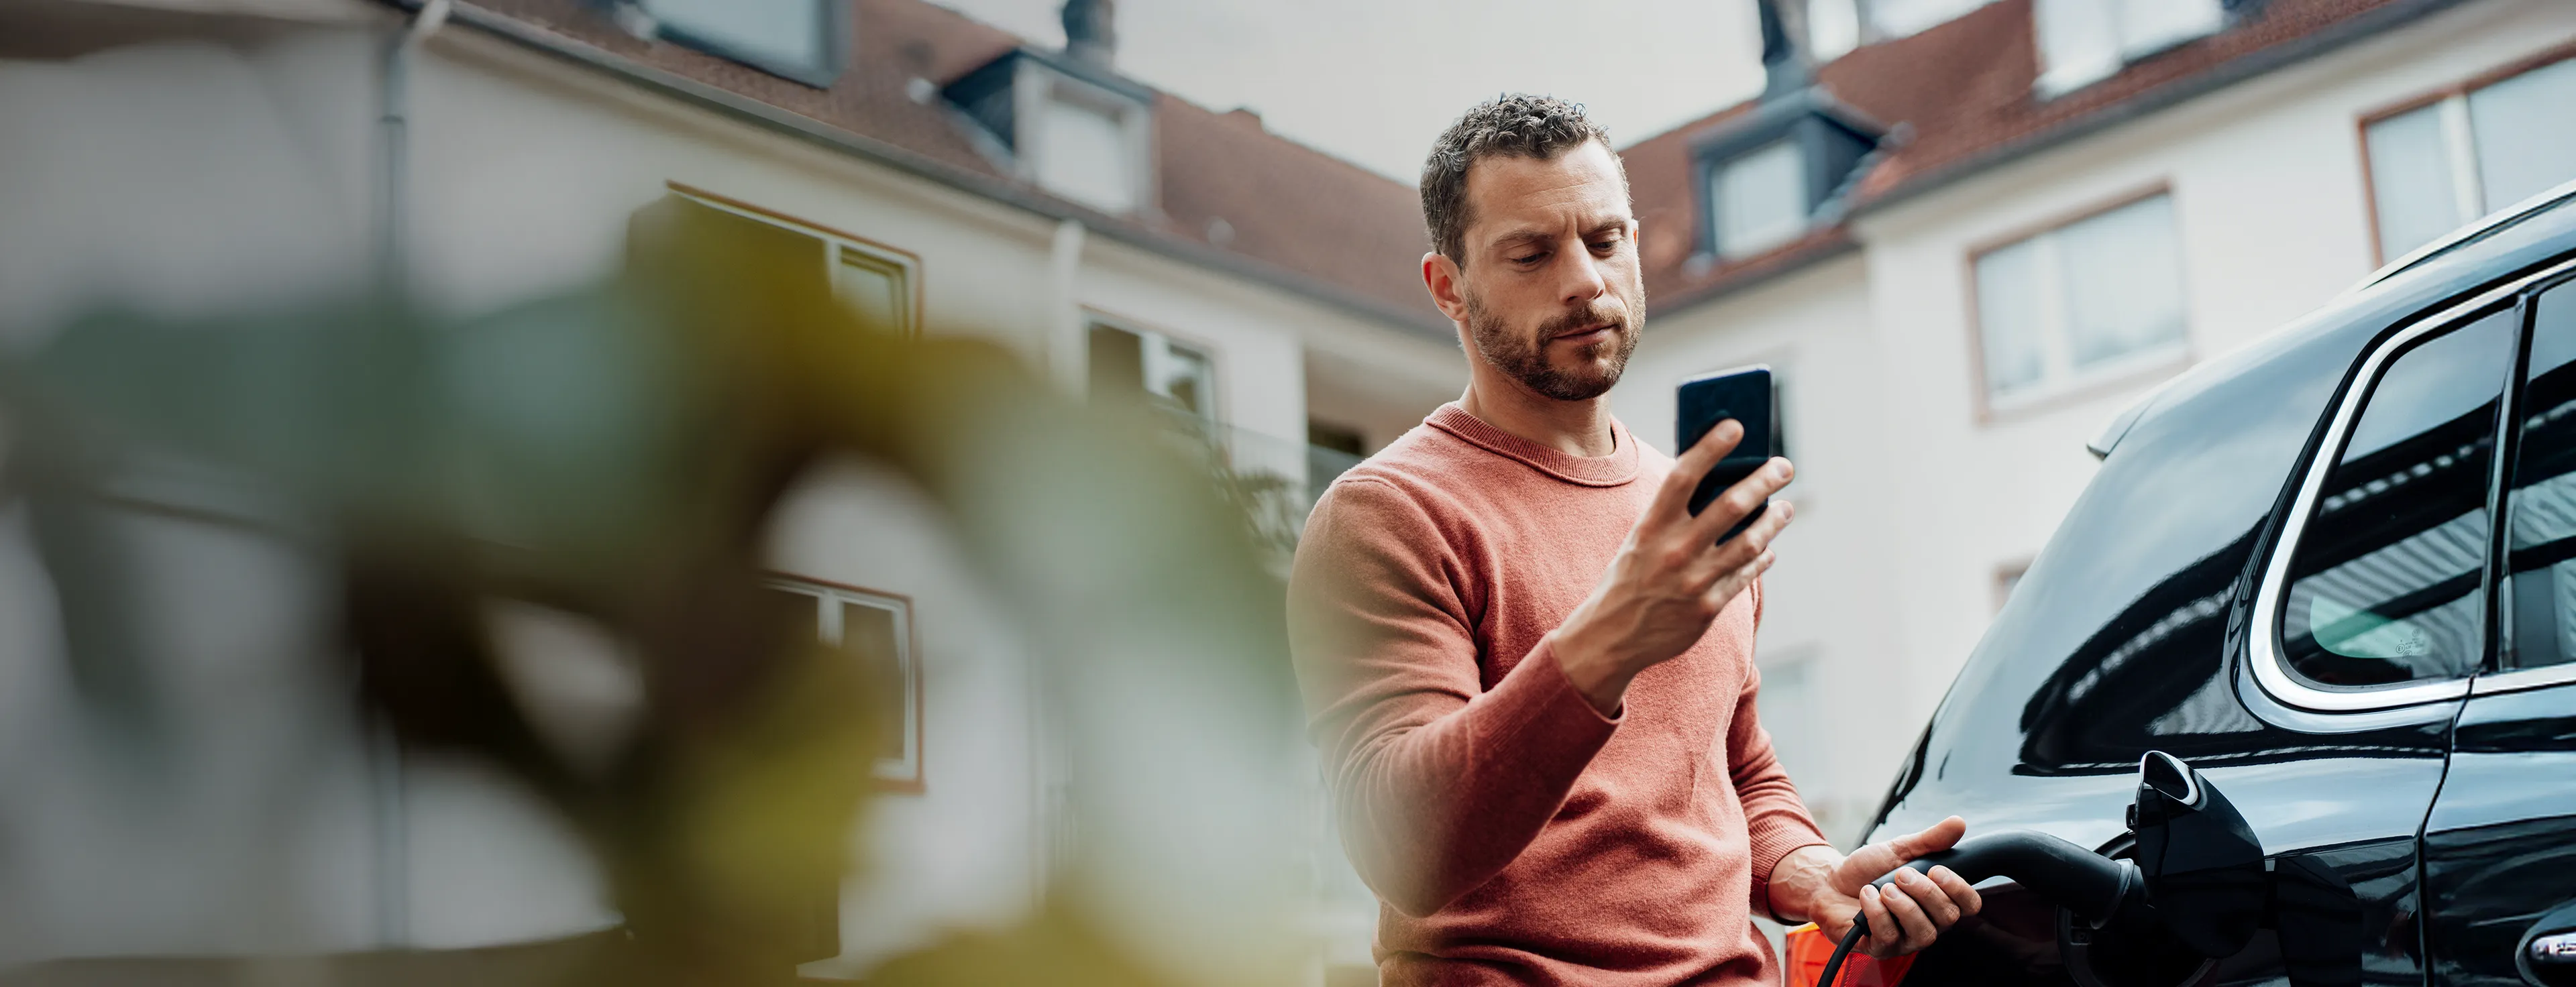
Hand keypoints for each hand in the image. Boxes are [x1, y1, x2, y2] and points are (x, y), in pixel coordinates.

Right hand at [1551, 419, 1793, 713]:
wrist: (1611, 636)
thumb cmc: (1629, 576)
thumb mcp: (1640, 539)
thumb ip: (1673, 515)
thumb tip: (1721, 481)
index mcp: (1651, 527)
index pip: (1684, 476)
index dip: (1710, 448)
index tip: (1736, 426)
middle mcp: (1673, 550)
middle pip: (1730, 505)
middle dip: (1763, 480)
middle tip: (1784, 466)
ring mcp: (1693, 581)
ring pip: (1749, 541)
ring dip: (1774, 520)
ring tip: (1785, 507)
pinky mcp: (1708, 608)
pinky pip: (1745, 575)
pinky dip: (1761, 557)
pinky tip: (1768, 548)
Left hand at [1773, 817, 1983, 957]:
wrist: (1829, 883)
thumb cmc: (1868, 870)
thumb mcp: (1900, 849)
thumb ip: (1930, 840)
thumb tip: (1959, 823)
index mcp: (1938, 901)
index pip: (1970, 905)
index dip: (1960, 889)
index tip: (1936, 870)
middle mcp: (1928, 924)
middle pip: (1948, 917)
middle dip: (1924, 891)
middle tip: (1899, 874)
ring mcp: (1906, 940)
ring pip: (1923, 932)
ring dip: (1902, 904)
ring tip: (1883, 887)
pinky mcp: (1881, 948)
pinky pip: (1889, 935)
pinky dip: (1876, 911)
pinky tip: (1866, 896)